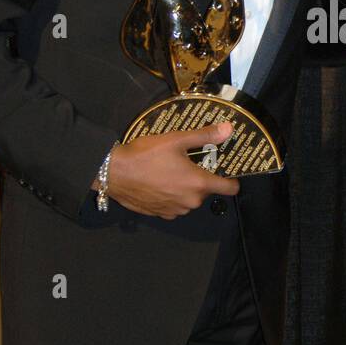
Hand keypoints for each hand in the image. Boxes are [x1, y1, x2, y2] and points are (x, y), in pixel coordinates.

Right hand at [92, 123, 238, 219]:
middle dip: (201, 179)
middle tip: (189, 163)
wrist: (114, 173)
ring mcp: (175, 210)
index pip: (229, 188)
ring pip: (190, 199)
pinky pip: (175, 205)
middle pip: (207, 191)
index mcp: (199, 184)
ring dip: (185, 188)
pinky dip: (172, 196)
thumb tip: (228, 130)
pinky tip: (160, 182)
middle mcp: (190, 202)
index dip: (232, 179)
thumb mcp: (176, 140)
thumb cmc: (145, 155)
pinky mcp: (161, 214)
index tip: (227, 171)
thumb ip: (204, 136)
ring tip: (171, 171)